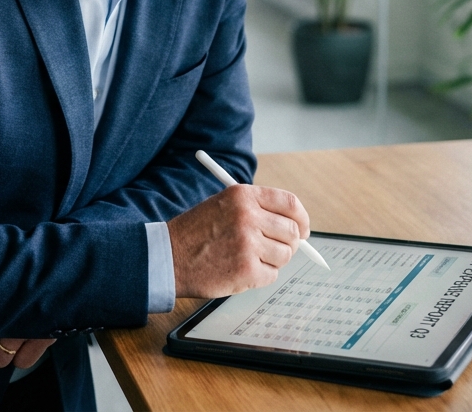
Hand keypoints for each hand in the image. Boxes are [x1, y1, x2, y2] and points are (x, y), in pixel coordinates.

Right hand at [167, 183, 309, 297]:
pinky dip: (260, 275)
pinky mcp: (247, 270)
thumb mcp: (223, 205)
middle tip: (275, 249)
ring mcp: (248, 244)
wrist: (168, 257)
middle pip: (292, 232)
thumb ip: (257, 210)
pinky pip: (272, 275)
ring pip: (285, 255)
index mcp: (242, 196)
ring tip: (247, 258)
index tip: (303, 229)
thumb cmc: (196, 232)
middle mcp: (248, 217)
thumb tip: (296, 227)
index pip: (290, 204)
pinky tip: (239, 269)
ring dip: (272, 260)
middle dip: (289, 243)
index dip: (301, 218)